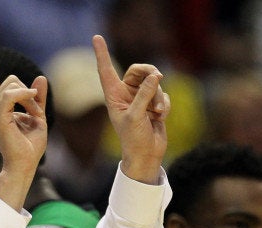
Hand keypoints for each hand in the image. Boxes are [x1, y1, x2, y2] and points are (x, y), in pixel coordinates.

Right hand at [0, 43, 47, 209]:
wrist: (25, 164)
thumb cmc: (30, 145)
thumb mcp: (38, 116)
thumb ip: (37, 98)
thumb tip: (40, 78)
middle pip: (12, 79)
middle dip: (29, 92)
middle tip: (36, 113)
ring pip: (13, 85)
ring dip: (31, 99)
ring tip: (34, 118)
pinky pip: (11, 95)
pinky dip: (26, 96)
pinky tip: (33, 102)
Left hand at [92, 35, 170, 183]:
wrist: (146, 155)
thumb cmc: (133, 138)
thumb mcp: (136, 116)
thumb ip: (144, 95)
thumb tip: (155, 76)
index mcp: (113, 95)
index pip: (106, 70)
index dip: (101, 53)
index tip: (96, 37)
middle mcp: (125, 94)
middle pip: (139, 70)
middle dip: (150, 73)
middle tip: (157, 77)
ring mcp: (140, 98)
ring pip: (154, 83)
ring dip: (159, 97)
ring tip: (157, 113)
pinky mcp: (153, 104)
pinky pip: (163, 94)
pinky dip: (164, 104)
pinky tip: (160, 117)